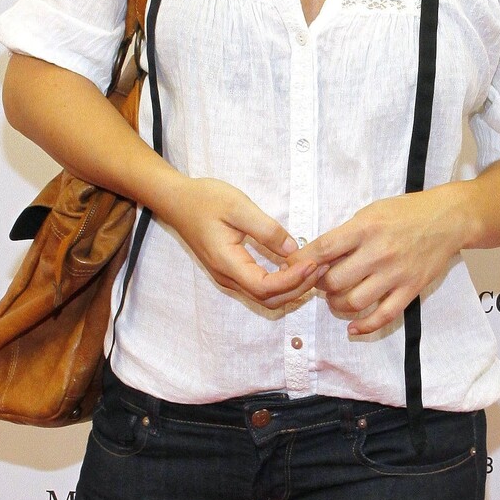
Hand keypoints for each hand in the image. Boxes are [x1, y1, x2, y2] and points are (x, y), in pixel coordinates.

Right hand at [166, 176, 327, 306]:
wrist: (177, 201)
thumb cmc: (204, 200)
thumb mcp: (238, 206)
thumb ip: (266, 229)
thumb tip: (291, 248)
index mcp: (227, 262)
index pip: (265, 287)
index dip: (292, 280)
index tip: (313, 262)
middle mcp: (226, 277)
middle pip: (268, 299)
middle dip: (298, 287)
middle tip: (322, 266)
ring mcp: (227, 277)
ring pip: (265, 297)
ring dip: (291, 288)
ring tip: (314, 268)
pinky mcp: (231, 272)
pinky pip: (259, 288)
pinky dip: (281, 284)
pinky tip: (295, 267)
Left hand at [280, 189, 464, 335]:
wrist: (448, 219)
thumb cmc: (405, 213)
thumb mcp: (370, 212)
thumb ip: (345, 234)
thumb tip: (315, 255)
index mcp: (365, 228)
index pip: (322, 249)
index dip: (301, 262)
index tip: (292, 268)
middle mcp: (379, 252)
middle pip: (333, 281)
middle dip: (320, 285)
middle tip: (321, 282)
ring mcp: (395, 274)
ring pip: (353, 302)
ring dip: (337, 305)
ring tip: (336, 299)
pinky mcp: (410, 290)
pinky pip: (383, 316)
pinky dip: (364, 326)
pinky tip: (353, 327)